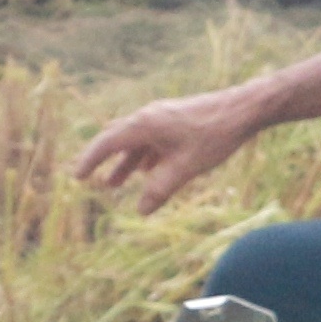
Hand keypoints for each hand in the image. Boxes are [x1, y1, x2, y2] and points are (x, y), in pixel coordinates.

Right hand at [72, 84, 255, 215]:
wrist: (243, 109)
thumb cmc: (213, 136)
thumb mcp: (184, 168)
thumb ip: (160, 189)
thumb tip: (141, 211)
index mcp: (144, 124)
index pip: (107, 142)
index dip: (90, 160)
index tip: (77, 176)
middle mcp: (149, 116)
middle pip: (117, 138)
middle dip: (103, 160)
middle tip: (87, 177)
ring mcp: (163, 116)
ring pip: (136, 141)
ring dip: (125, 162)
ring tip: (115, 184)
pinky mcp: (176, 119)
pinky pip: (151, 138)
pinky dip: (144, 156)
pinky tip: (148, 171)